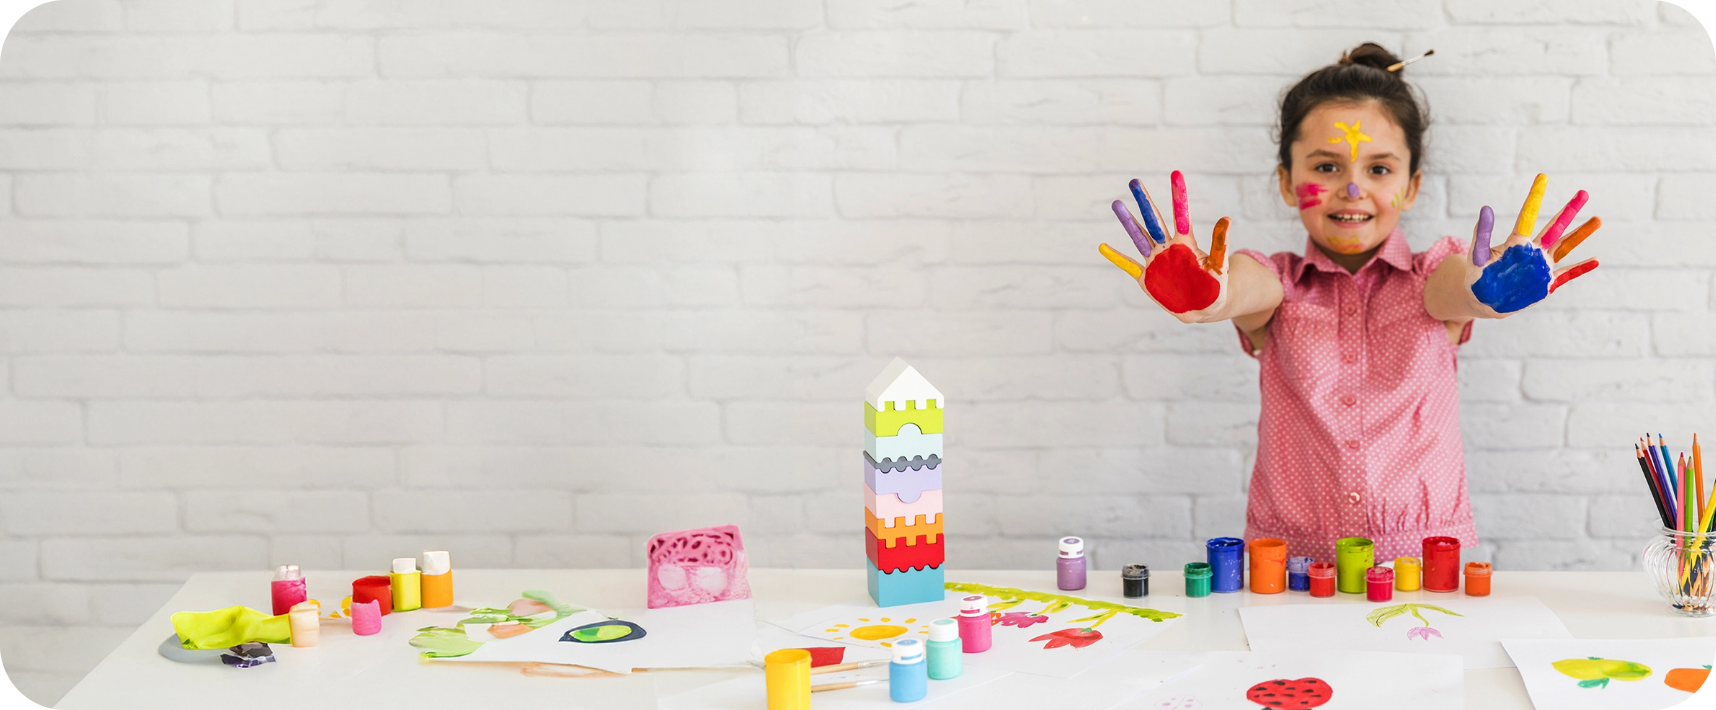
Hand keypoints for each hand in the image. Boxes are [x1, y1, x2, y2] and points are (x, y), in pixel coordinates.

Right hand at [1099, 171, 1230, 322]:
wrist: (1204, 307)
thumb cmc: (1215, 286)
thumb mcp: (1220, 266)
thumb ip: (1220, 244)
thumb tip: (1226, 218)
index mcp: (1186, 244)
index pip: (1181, 215)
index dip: (1178, 195)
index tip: (1176, 174)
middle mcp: (1168, 248)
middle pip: (1154, 220)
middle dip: (1144, 201)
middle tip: (1134, 181)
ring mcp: (1156, 261)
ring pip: (1139, 237)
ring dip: (1128, 222)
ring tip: (1117, 203)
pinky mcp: (1147, 277)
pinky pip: (1128, 265)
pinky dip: (1116, 257)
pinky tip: (1102, 246)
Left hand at [1467, 173, 1601, 315]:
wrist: (1484, 300)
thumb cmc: (1479, 276)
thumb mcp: (1477, 257)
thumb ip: (1481, 235)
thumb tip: (1486, 208)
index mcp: (1516, 243)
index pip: (1527, 216)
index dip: (1534, 197)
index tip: (1542, 177)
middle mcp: (1533, 251)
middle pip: (1553, 228)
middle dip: (1568, 211)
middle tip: (1583, 193)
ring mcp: (1541, 266)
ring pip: (1565, 246)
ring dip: (1580, 234)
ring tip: (1598, 218)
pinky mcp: (1546, 284)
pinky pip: (1567, 274)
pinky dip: (1580, 268)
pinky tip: (1596, 259)